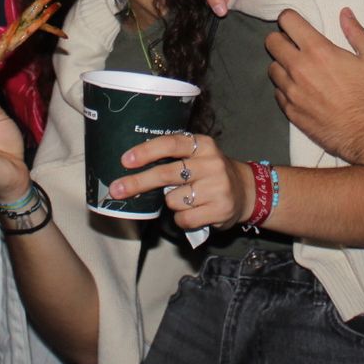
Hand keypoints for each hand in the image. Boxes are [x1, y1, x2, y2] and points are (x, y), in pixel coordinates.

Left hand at [109, 131, 253, 231]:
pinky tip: (194, 212)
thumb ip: (173, 156)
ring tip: (187, 198)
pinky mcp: (220, 210)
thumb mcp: (197, 155)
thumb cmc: (209, 172)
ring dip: (171, 203)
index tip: (126, 161)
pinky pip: (184, 219)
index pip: (171, 143)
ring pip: (173, 200)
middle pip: (166, 174)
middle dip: (138, 183)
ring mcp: (217, 188)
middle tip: (117, 189)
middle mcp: (211, 163)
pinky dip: (182, 219)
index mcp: (203, 145)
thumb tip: (133, 164)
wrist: (246, 191)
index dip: (146, 152)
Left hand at [266, 7, 363, 163]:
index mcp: (318, 50)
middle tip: (295, 46)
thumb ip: (357, 32)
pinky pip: (278, 93)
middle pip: (271, 42)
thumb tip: (344, 13)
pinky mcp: (290, 111)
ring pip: (272, 68)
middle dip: (282, 39)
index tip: (296, 24)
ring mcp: (292, 91)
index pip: (287, 21)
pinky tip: (301, 91)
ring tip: (299, 71)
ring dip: (283, 66)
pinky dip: (286, 89)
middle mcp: (299, 68)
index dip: (290, 18)